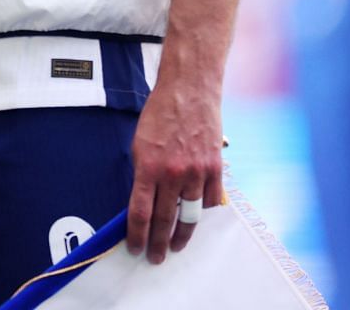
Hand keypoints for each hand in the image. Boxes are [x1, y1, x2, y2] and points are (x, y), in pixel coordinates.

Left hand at [124, 73, 224, 262]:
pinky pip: (211, 201)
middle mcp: (173, 173)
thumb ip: (143, 173)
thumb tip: (143, 201)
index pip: (140, 212)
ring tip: (176, 247)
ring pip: (190, 216)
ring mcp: (196, 172)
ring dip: (182, 235)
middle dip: (158, 243)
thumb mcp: (139, 143)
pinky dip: (205, 213)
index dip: (137, 235)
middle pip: (165, 219)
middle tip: (155, 258)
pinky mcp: (215, 169)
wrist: (189, 92)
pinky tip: (198, 221)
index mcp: (148, 166)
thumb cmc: (159, 115)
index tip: (135, 248)